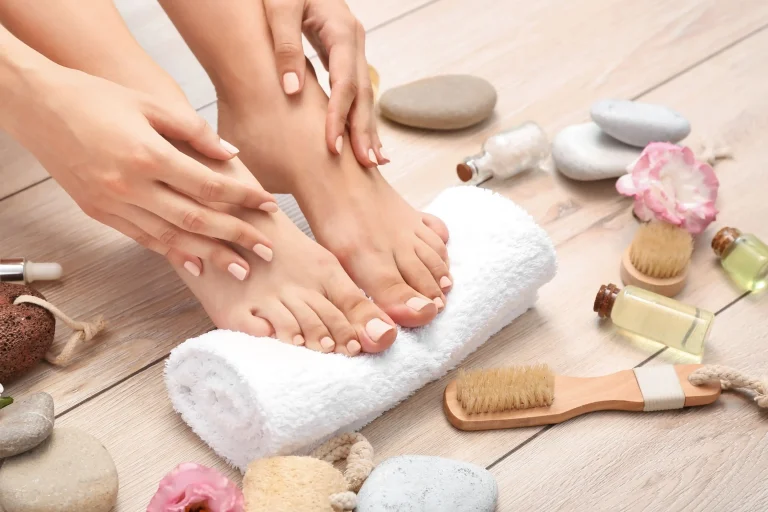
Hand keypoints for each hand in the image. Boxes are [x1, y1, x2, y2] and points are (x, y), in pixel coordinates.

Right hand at [7, 65, 277, 279]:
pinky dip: (172, 253)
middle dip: (236, 237)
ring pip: (171, 238)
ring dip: (209, 256)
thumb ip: (194, 131)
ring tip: (240, 270)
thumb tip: (230, 155)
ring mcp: (112, 204)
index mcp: (147, 155)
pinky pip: (143, 240)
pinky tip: (196, 265)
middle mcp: (130, 186)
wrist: (35, 106)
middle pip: (196, 220)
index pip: (209, 186)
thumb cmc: (94, 97)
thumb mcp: (149, 104)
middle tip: (267, 252)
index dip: (243, 199)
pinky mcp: (99, 214)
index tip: (268, 206)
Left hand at [264, 0, 387, 167]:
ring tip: (372, 161)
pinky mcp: (342, 56)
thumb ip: (285, 45)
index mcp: (341, 30)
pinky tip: (362, 139)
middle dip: (364, 130)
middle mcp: (353, 41)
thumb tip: (292, 90)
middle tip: (367, 164)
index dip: (340, 116)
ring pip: (363, 94)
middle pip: (363, 93)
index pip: (345, 82)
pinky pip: (355, 90)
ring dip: (367, 128)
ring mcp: (351, 49)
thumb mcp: (279, 6)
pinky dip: (359, 116)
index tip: (332, 146)